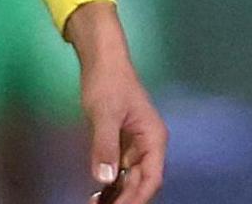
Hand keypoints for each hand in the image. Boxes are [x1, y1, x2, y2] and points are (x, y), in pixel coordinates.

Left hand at [67, 3, 167, 202]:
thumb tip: (104, 179)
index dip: (136, 198)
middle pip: (142, 182)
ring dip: (118, 194)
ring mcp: (136, 145)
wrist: (102, 60)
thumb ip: (105, 146)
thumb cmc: (108, 82)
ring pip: (131, 179)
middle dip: (125, 199)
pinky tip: (97, 194)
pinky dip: (111, 184)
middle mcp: (149, 145)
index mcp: (154, 138)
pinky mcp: (122, 143)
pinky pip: (120, 170)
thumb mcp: (105, 114)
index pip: (151, 178)